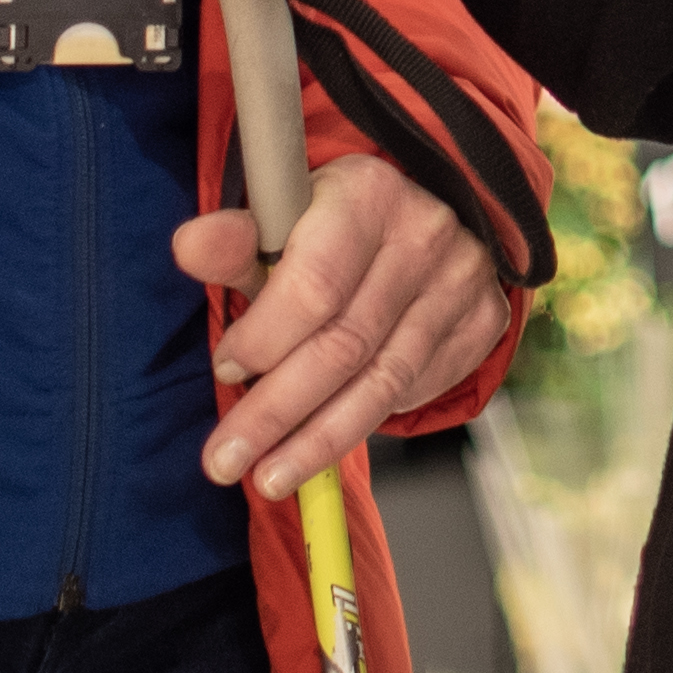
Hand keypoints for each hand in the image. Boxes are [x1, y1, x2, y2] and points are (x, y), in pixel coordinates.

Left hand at [181, 153, 517, 496]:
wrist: (428, 210)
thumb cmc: (336, 223)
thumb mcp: (283, 218)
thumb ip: (236, 241)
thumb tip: (189, 246)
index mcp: (369, 194)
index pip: (314, 285)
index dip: (264, 338)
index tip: (225, 370)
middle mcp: (426, 234)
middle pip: (344, 345)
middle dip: (276, 413)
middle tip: (225, 460)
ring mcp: (462, 281)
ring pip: (382, 382)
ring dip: (317, 441)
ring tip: (269, 478)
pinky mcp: (484, 322)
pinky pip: (416, 389)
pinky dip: (366, 419)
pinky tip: (325, 439)